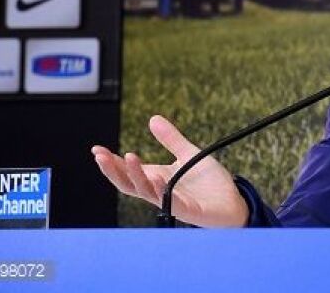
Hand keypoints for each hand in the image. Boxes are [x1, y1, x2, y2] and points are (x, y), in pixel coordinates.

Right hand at [91, 115, 249, 227]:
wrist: (232, 201)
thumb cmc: (209, 182)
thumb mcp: (188, 153)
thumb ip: (171, 139)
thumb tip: (153, 118)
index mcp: (157, 178)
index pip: (128, 172)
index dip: (112, 162)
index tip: (97, 149)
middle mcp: (159, 191)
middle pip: (129, 184)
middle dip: (113, 170)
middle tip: (100, 155)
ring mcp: (171, 202)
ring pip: (146, 192)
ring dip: (135, 175)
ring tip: (128, 157)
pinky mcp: (187, 210)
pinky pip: (170, 202)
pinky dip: (161, 190)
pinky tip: (155, 178)